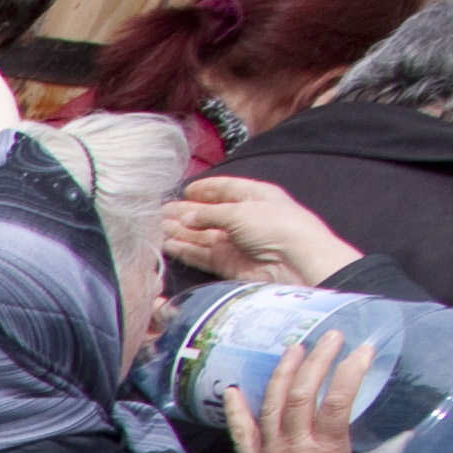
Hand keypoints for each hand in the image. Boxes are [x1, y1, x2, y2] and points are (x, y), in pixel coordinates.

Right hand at [162, 175, 361, 289]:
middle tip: (161, 211)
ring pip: (203, 235)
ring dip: (182, 231)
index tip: (184, 189)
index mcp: (256, 197)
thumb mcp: (241, 210)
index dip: (206, 188)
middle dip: (187, 211)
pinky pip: (202, 254)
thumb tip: (184, 216)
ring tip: (157, 227)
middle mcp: (246, 219)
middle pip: (211, 213)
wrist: (295, 264)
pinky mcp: (228, 264)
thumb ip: (209, 213)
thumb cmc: (275, 226)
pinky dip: (185, 250)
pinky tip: (168, 244)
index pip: (227, 188)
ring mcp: (236, 242)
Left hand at [218, 326, 403, 452]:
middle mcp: (295, 443)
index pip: (337, 401)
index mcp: (325, 448)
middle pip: (302, 394)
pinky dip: (235, 410)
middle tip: (330, 337)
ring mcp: (270, 450)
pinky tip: (232, 390)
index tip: (363, 350)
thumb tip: (407, 436)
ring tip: (294, 348)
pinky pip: (241, 432)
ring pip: (272, 404)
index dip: (350, 372)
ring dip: (282, 373)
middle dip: (316, 361)